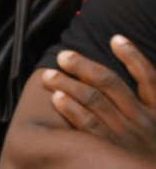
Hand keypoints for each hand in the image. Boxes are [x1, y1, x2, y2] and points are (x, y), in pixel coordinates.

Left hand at [42, 37, 155, 160]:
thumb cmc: (150, 158)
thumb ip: (150, 105)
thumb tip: (137, 88)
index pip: (151, 78)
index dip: (133, 56)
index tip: (115, 38)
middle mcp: (144, 122)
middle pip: (110, 84)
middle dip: (84, 67)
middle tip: (63, 56)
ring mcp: (127, 137)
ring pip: (95, 100)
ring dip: (70, 84)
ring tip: (50, 75)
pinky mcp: (110, 152)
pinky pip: (90, 126)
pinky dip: (72, 109)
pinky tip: (57, 98)